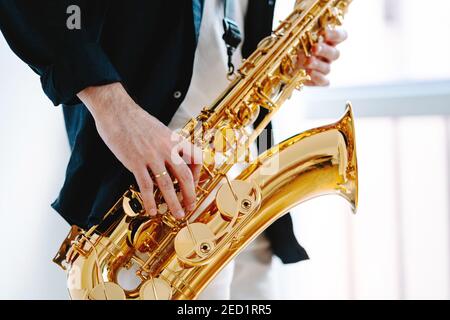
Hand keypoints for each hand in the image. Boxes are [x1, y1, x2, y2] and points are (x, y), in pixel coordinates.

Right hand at [78, 83, 201, 218]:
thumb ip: (167, 144)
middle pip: (185, 176)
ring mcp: (151, 156)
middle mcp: (167, 149)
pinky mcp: (135, 162)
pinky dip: (150, 201)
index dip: (199, 173)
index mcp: (175, 140)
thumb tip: (172, 159)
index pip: (197, 158)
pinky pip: (146, 186)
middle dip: (190, 195)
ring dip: (174, 203)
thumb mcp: (160, 129)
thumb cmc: (137, 120)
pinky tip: (151, 211)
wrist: (116, 110)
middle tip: (191, 206)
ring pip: (167, 185)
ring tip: (178, 215)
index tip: (195, 182)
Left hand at [297, 27, 347, 85]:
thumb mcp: (295, 36)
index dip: (336, 34)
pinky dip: (317, 78)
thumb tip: (303, 25)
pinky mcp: (318, 81)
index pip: (341, 36)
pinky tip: (309, 74)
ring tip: (307, 62)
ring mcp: (324, 68)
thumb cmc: (292, 47)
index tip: (325, 32)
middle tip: (314, 48)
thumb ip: (302, 32)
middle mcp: (327, 55)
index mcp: (326, 41)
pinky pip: (324, 82)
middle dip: (324, 50)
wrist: (282, 65)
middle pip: (335, 54)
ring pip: (327, 68)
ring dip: (317, 64)